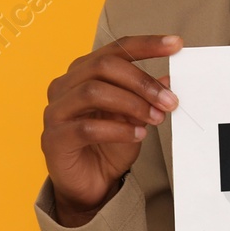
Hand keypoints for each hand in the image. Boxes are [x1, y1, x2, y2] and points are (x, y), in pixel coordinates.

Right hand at [42, 34, 182, 225]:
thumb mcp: (135, 116)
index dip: (147, 45)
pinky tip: (138, 134)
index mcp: (84, 72)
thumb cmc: (109, 145)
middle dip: (142, 82)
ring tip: (156, 118)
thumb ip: (147, 95)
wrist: (91, 185)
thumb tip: (171, 78)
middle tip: (169, 100)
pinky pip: (87, 128)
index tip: (176, 45)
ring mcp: (56, 111)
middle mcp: (65, 85)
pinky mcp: (53, 138)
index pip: (116, 49)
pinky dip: (118, 130)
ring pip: (93, 92)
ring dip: (132, 104)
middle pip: (104, 66)